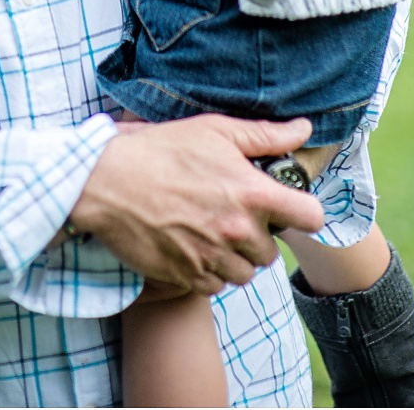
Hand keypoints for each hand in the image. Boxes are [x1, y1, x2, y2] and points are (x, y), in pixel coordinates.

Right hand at [70, 115, 325, 295]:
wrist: (102, 181)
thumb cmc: (156, 151)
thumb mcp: (210, 131)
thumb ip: (263, 135)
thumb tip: (304, 128)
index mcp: (251, 193)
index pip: (311, 218)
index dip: (301, 212)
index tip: (282, 207)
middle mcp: (237, 230)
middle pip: (272, 251)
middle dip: (255, 236)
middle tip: (226, 215)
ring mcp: (212, 256)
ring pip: (244, 273)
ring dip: (232, 258)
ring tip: (206, 233)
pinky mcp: (187, 275)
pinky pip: (214, 286)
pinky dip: (206, 272)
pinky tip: (188, 247)